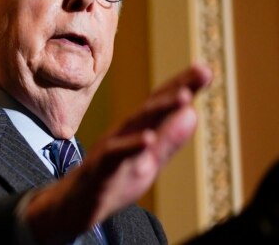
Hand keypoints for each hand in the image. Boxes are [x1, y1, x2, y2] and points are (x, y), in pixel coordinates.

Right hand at [24, 63, 211, 243]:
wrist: (72, 208)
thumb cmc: (111, 182)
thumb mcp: (148, 163)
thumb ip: (169, 140)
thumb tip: (193, 112)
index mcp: (138, 131)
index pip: (162, 105)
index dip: (183, 86)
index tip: (206, 70)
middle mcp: (124, 133)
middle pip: (152, 107)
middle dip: (177, 87)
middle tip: (203, 71)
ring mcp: (111, 149)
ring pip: (135, 124)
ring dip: (159, 109)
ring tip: (184, 97)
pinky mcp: (100, 169)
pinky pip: (115, 155)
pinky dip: (131, 145)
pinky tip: (149, 138)